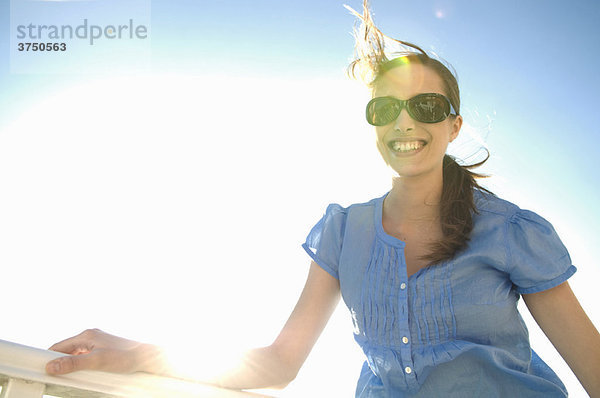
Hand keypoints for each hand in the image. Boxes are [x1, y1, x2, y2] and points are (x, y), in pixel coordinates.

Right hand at [45, 329, 161, 375]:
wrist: (146, 357)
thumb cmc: (125, 357)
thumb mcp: (96, 362)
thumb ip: (74, 364)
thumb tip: (52, 365)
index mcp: (87, 335)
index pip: (59, 345)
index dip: (49, 357)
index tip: (41, 368)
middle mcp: (91, 336)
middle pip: (67, 350)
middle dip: (59, 362)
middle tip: (54, 375)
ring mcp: (98, 343)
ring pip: (76, 355)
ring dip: (71, 364)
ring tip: (68, 376)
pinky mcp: (103, 350)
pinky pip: (85, 357)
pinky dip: (81, 365)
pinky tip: (83, 374)